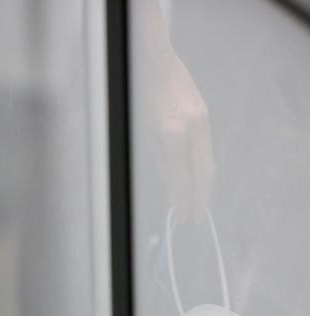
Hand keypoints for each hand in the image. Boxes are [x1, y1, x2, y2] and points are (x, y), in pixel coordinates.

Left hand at [151, 52, 214, 223]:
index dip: (182, 200)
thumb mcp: (143, 134)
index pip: (181, 177)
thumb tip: (172, 188)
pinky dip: (202, 169)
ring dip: (203, 188)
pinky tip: (198, 182)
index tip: (180, 217)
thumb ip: (160, 162)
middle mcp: (192, 128)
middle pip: (202, 174)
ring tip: (197, 206)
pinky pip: (205, 150)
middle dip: (198, 199)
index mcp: (172, 133)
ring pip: (207, 163)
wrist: (156, 64)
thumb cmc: (140, 100)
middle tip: (193, 220)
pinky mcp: (206, 117)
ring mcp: (203, 122)